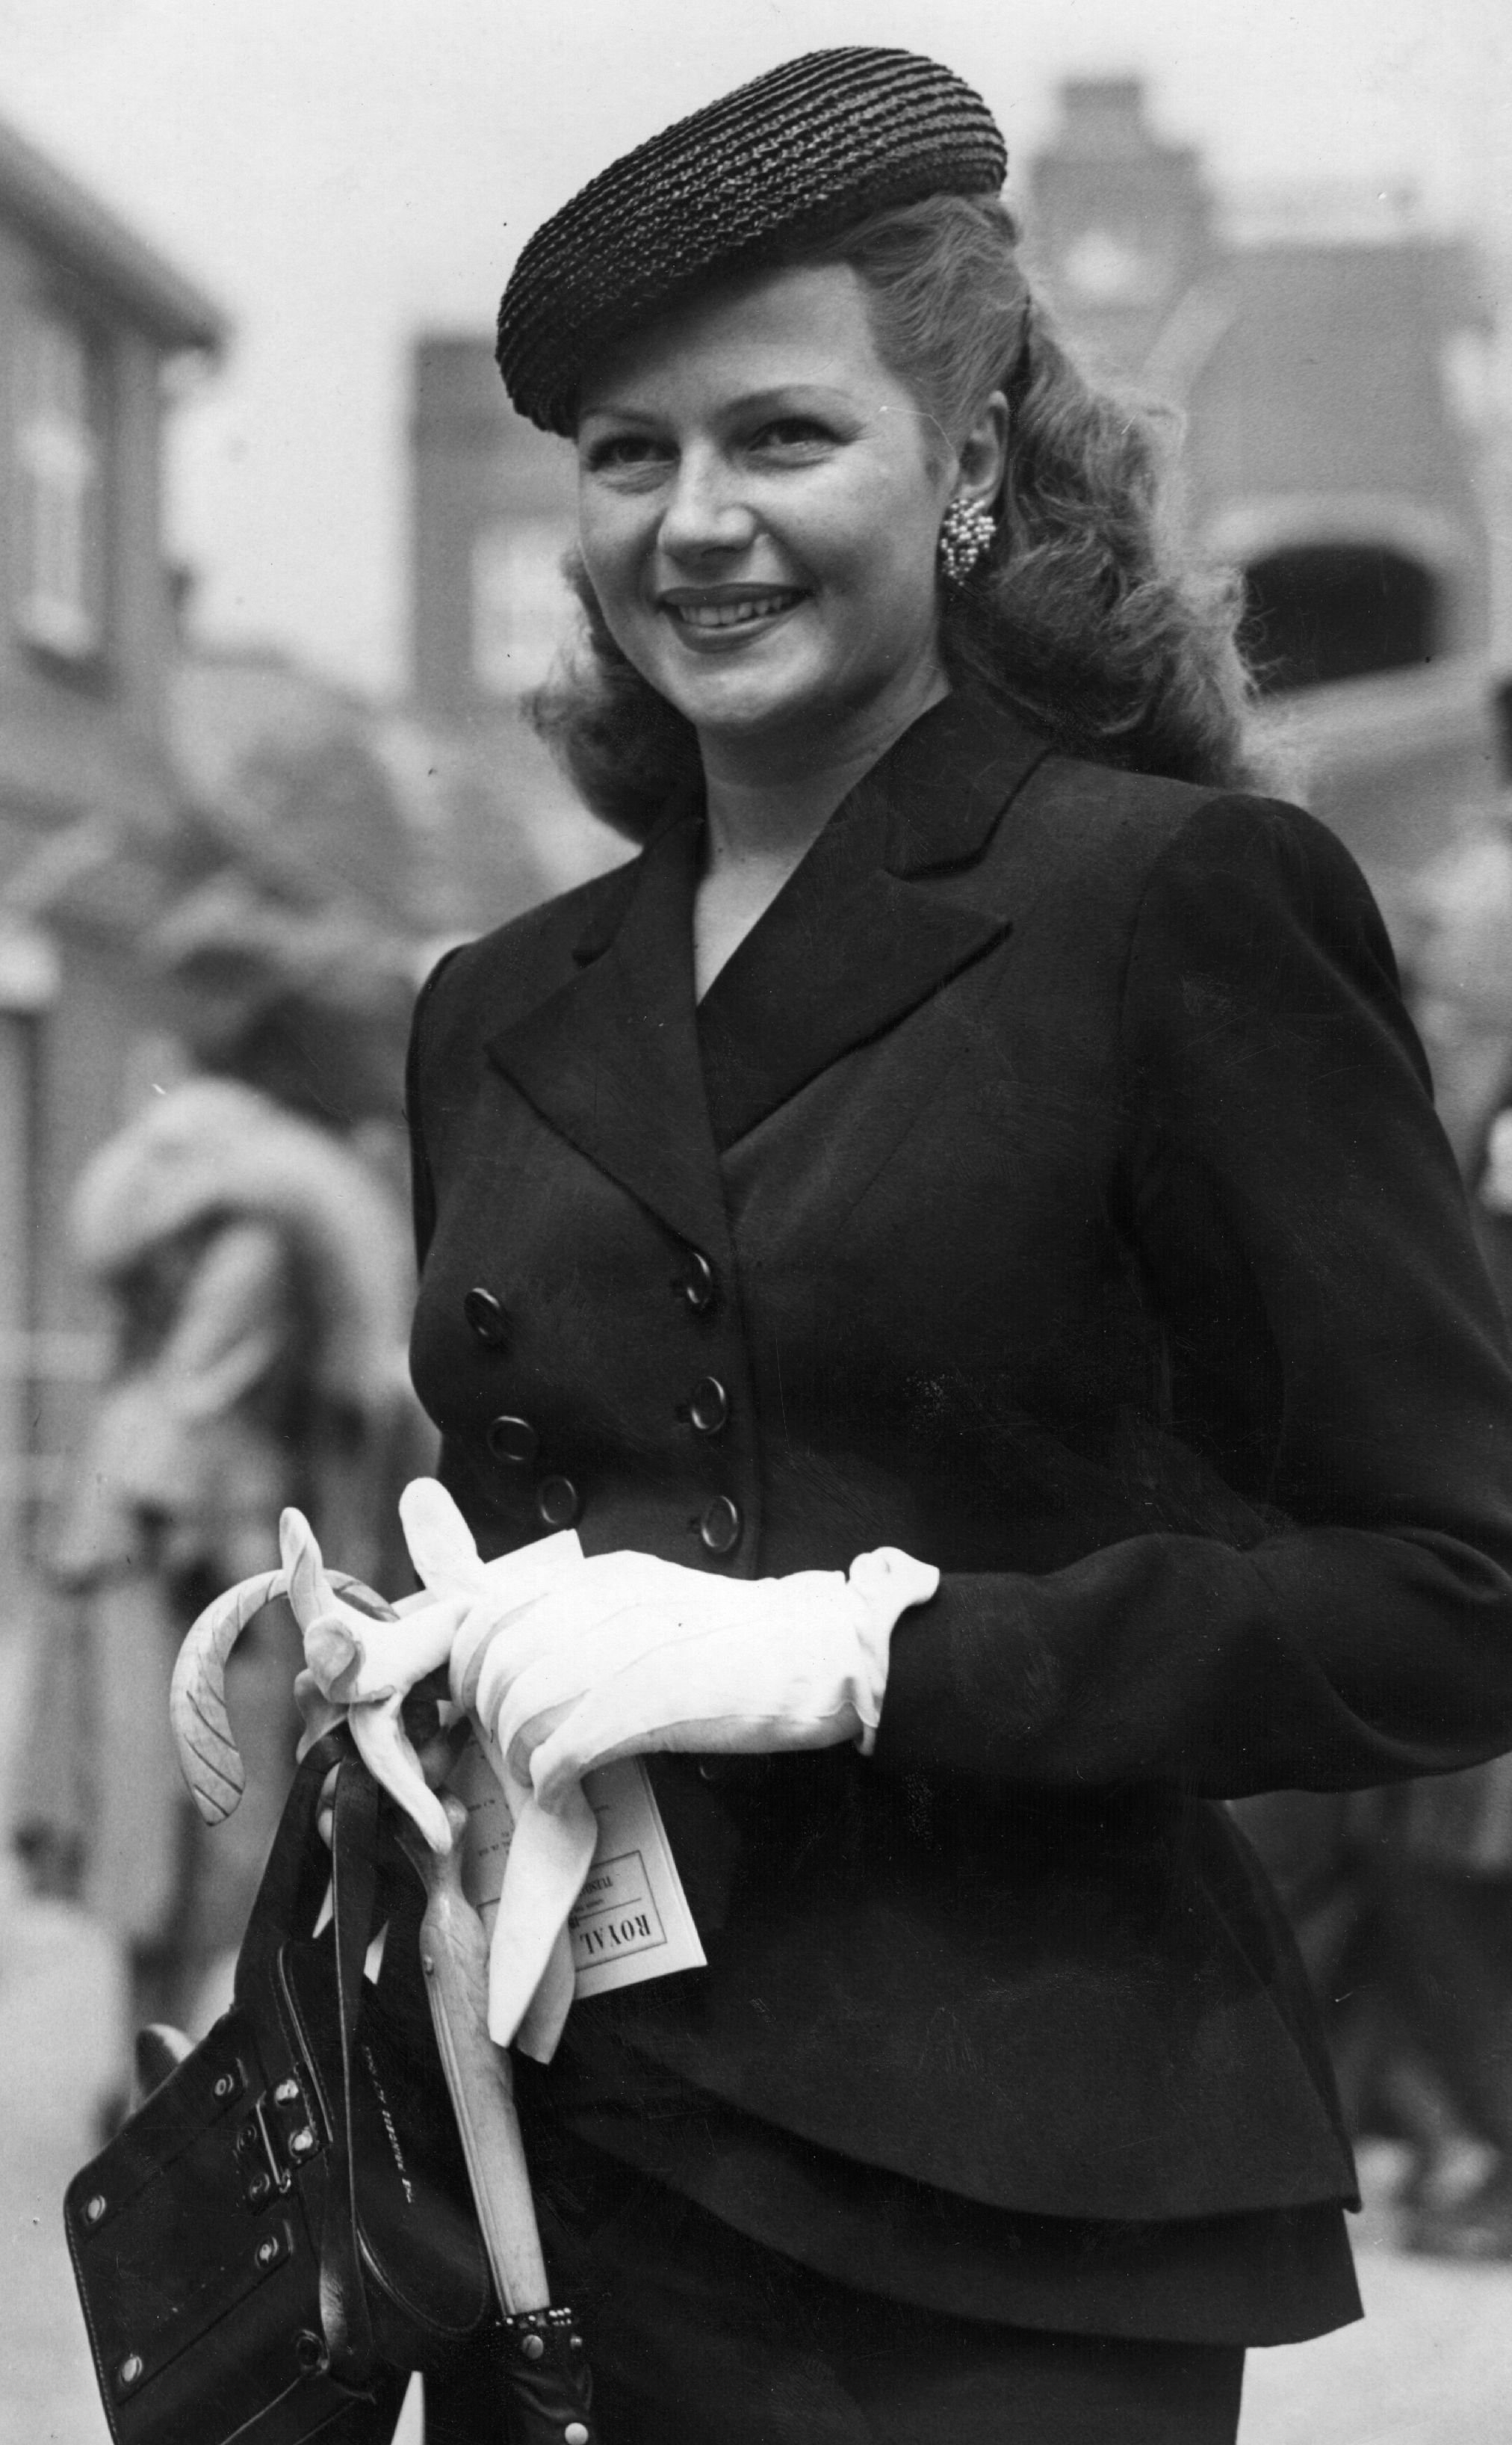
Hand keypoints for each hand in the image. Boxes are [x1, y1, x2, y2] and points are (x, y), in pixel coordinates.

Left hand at [463, 1546, 938, 1809]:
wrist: (820, 1652)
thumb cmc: (736, 1641)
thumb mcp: (650, 1602)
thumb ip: (585, 1616)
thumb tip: (521, 1651)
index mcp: (600, 1574)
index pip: (488, 1606)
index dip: (463, 1662)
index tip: (470, 1699)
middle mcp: (603, 1599)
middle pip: (495, 1659)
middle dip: (484, 1714)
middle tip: (505, 1747)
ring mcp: (627, 1647)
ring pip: (520, 1704)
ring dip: (515, 1752)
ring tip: (536, 1775)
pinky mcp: (652, 1699)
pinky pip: (564, 1746)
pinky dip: (549, 1780)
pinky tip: (560, 1795)